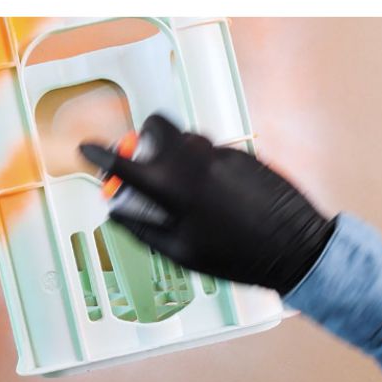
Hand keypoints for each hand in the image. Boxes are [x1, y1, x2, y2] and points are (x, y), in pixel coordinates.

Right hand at [79, 114, 334, 294]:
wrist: (294, 247)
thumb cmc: (236, 256)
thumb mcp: (181, 252)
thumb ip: (142, 228)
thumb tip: (116, 213)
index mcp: (173, 187)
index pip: (125, 163)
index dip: (100, 155)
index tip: (87, 148)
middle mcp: (194, 160)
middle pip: (157, 124)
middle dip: (145, 136)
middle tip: (146, 158)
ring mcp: (221, 152)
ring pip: (186, 136)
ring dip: (175, 151)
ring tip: (185, 185)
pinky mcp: (243, 153)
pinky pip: (212, 149)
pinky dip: (203, 164)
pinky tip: (216, 192)